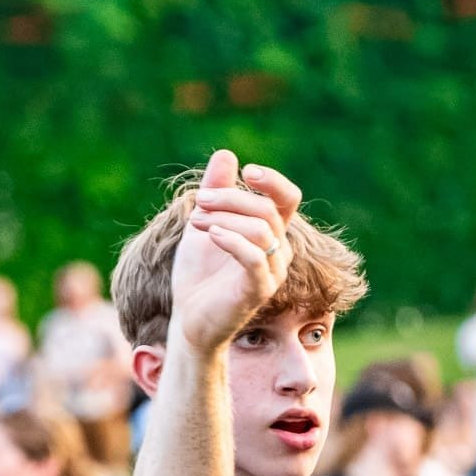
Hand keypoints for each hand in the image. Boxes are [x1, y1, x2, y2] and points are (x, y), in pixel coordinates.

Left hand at [170, 150, 300, 355]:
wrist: (188, 322)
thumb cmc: (198, 277)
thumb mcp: (203, 225)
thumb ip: (215, 191)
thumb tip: (226, 154)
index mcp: (270, 234)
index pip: (286, 199)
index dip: (272, 181)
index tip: (246, 172)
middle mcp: (278, 252)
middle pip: (267, 210)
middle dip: (232, 198)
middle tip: (200, 200)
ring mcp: (271, 272)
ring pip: (262, 230)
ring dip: (225, 218)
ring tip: (196, 220)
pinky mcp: (258, 291)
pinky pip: (255, 257)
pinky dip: (232, 240)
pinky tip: (210, 235)